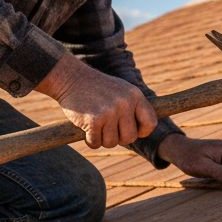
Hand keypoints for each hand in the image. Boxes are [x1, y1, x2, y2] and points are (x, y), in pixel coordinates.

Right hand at [36, 56, 157, 148]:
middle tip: (108, 128)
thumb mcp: (121, 90)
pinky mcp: (93, 120)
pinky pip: (95, 143)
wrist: (71, 78)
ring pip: (112, 142)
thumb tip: (145, 130)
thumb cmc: (96, 87)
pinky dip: (90, 140)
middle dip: (118, 138)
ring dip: (102, 139)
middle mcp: (124, 103)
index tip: (131, 130)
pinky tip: (86, 128)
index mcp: (135, 95)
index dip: (141, 131)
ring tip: (95, 125)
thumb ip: (133, 107)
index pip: (150, 123)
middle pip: (130, 138)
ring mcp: (109, 112)